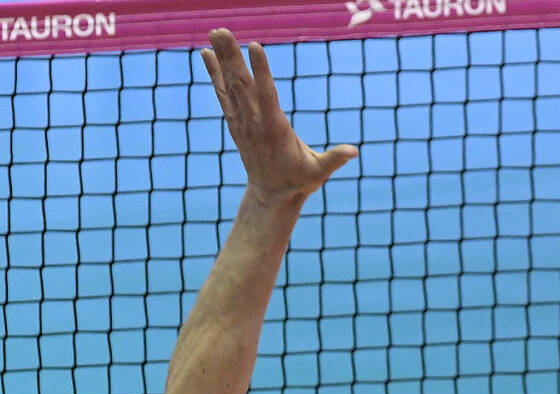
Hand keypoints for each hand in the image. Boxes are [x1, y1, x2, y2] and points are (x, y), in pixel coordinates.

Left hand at [201, 29, 357, 203]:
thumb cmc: (299, 182)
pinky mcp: (236, 122)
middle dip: (232, 57)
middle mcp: (254, 123)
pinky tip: (206, 54)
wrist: (270, 196)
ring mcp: (242, 122)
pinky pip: (223, 93)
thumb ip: (334, 160)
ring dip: (222, 58)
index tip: (255, 47)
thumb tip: (353, 151)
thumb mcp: (318, 173)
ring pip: (230, 85)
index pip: (267, 95)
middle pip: (242, 84)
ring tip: (215, 32)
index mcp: (275, 130)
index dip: (261, 71)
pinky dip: (215, 73)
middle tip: (222, 31)